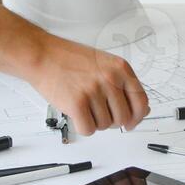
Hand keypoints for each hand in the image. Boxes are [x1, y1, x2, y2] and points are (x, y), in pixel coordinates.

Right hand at [25, 35, 150, 135]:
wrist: (43, 55)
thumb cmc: (69, 59)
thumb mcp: (104, 63)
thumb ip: (123, 84)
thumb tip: (141, 110)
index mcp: (120, 68)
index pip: (141, 101)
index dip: (137, 117)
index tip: (131, 122)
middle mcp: (110, 79)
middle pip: (124, 117)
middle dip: (112, 121)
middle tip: (99, 113)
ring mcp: (94, 91)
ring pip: (105, 125)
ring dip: (95, 121)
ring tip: (84, 105)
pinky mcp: (77, 104)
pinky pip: (88, 130)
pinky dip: (83, 127)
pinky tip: (77, 114)